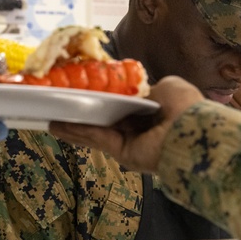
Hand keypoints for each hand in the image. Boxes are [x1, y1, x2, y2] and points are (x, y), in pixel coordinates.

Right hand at [49, 75, 204, 170]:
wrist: (192, 132)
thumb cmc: (185, 107)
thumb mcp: (169, 86)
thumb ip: (147, 87)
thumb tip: (134, 91)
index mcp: (152, 110)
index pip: (123, 103)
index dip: (103, 97)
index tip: (83, 90)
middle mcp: (139, 127)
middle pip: (105, 118)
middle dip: (82, 112)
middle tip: (59, 103)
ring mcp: (129, 142)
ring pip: (95, 130)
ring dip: (72, 124)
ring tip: (47, 116)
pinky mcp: (122, 153)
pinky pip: (96, 138)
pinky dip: (76, 132)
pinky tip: (56, 125)